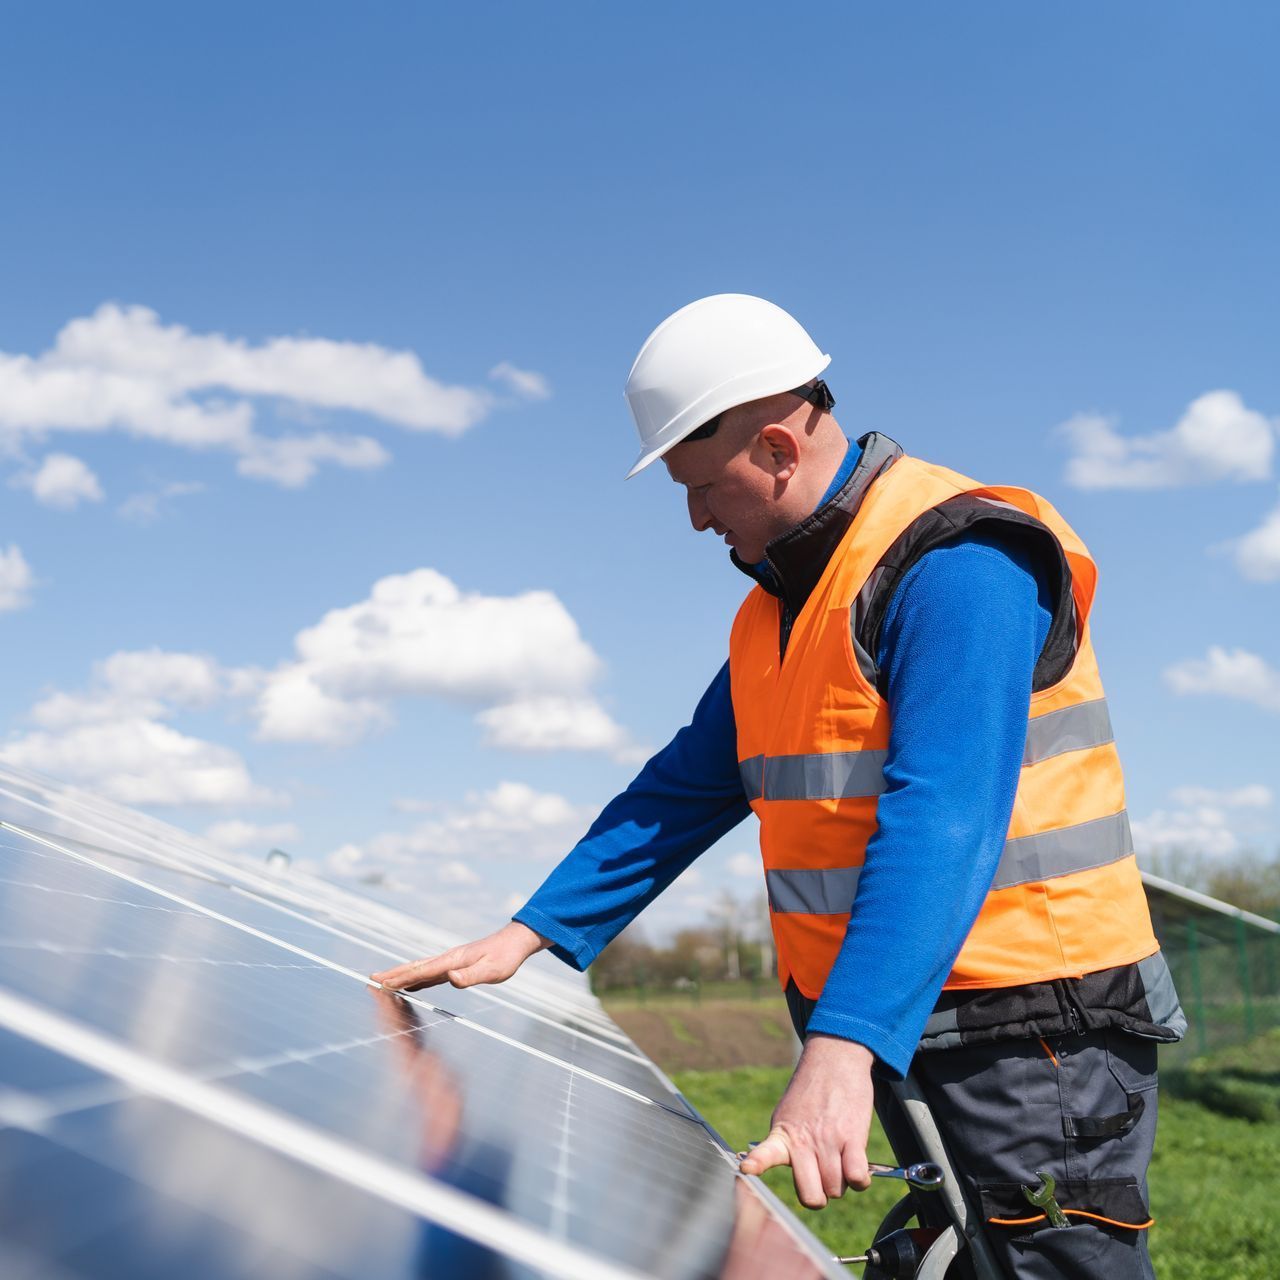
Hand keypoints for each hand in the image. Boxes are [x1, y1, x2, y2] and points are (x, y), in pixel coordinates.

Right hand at [370, 921, 549, 991]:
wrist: (515, 942)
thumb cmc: (506, 957)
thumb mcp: (493, 970)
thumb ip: (472, 975)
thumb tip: (451, 978)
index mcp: (453, 960)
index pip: (422, 971)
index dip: (401, 978)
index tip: (382, 982)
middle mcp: (448, 959)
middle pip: (415, 968)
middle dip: (393, 974)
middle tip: (372, 979)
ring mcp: (450, 961)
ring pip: (420, 969)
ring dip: (401, 976)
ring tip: (383, 981)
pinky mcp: (455, 965)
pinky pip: (430, 974)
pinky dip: (416, 979)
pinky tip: (411, 985)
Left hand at [738, 1034, 874, 1208]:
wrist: (835, 1058)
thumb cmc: (812, 1092)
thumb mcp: (788, 1114)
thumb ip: (788, 1146)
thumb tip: (805, 1181)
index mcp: (782, 1135)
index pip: (766, 1152)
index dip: (757, 1162)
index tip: (746, 1168)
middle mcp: (804, 1141)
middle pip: (811, 1197)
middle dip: (819, 1194)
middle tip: (823, 1177)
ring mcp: (828, 1140)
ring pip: (837, 1189)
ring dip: (842, 1181)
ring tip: (840, 1158)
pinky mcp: (853, 1137)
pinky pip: (857, 1177)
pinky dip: (860, 1179)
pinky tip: (857, 1165)